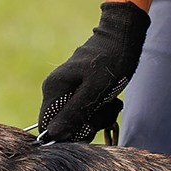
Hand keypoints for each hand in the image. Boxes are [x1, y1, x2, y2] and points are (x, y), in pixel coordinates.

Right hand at [36, 1, 149, 143]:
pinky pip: (86, 110)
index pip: (47, 126)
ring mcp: (67, 90)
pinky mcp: (78, 90)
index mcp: (53, 89)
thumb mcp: (95, 89)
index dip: (67, 134)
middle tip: (105, 109)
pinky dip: (101, 110)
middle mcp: (55, 90)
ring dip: (99, 117)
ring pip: (79, 120)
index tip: (88, 126)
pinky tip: (111, 100)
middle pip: (65, 125)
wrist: (122, 36)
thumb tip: (53, 134)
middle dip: (88, 124)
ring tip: (111, 102)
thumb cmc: (111, 60)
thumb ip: (74, 112)